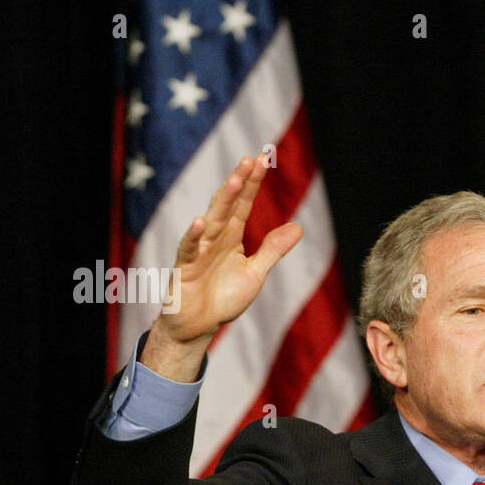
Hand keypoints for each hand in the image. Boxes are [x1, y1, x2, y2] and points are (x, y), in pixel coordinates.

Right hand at [142, 154, 302, 380]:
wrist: (199, 325)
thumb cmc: (223, 297)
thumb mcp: (255, 273)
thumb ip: (272, 250)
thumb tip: (298, 227)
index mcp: (230, 237)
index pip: (243, 205)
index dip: (252, 183)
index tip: (263, 160)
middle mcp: (214, 238)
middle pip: (228, 205)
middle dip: (240, 182)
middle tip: (251, 159)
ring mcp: (198, 251)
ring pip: (211, 221)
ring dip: (223, 201)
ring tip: (235, 181)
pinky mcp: (185, 268)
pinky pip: (188, 249)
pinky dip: (193, 236)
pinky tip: (200, 222)